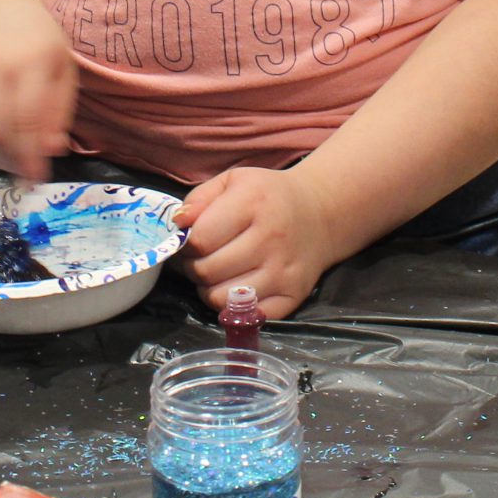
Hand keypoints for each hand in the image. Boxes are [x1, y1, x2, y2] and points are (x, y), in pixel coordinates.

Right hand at [0, 9, 77, 180]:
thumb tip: (51, 151)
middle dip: (10, 160)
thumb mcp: (61, 67)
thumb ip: (58, 110)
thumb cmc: (35, 42)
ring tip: (6, 160)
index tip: (37, 180)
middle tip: (22, 174)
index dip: (31, 155)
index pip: (28, 117)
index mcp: (32, 59)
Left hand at [176, 164, 348, 318]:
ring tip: (215, 272)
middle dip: (193, 267)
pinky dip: (232, 306)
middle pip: (207, 270)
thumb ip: (199, 199)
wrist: (320, 214)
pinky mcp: (292, 296)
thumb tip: (177, 224)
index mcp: (253, 202)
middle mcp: (271, 237)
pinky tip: (235, 286)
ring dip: (208, 288)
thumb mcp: (233, 181)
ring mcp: (283, 271)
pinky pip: (245, 315)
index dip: (185, 244)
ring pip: (220, 297)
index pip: (200, 239)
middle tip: (198, 259)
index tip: (188, 242)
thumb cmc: (268, 196)